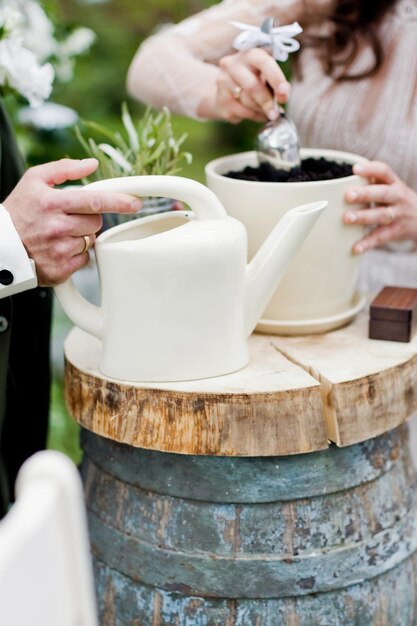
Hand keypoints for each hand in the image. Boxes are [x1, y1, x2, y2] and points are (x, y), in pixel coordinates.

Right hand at [4, 158, 141, 285]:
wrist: (0, 245)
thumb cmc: (18, 211)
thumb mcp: (34, 180)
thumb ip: (64, 169)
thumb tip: (92, 164)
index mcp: (51, 203)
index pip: (94, 201)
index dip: (118, 202)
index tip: (135, 203)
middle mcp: (55, 227)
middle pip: (96, 222)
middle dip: (89, 219)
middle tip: (69, 218)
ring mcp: (58, 251)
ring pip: (91, 241)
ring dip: (82, 236)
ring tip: (59, 234)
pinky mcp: (60, 270)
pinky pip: (84, 259)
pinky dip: (76, 254)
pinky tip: (59, 248)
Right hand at [198, 48, 289, 122]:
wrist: (226, 91)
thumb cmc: (253, 81)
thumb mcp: (266, 77)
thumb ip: (277, 83)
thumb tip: (283, 96)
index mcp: (249, 54)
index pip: (263, 62)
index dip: (275, 77)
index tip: (284, 94)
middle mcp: (233, 63)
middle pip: (252, 86)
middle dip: (267, 102)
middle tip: (276, 113)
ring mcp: (223, 81)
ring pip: (247, 101)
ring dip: (261, 110)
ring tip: (267, 113)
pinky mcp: (220, 98)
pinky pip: (241, 112)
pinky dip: (254, 116)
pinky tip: (258, 114)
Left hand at [343, 161, 416, 253]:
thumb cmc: (395, 200)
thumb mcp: (390, 187)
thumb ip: (371, 183)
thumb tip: (337, 181)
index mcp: (393, 183)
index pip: (384, 172)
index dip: (370, 169)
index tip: (355, 169)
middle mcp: (398, 196)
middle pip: (382, 193)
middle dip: (365, 194)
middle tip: (348, 195)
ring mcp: (398, 214)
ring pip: (381, 215)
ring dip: (364, 216)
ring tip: (347, 218)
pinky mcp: (396, 231)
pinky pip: (381, 237)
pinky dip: (368, 243)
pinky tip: (355, 248)